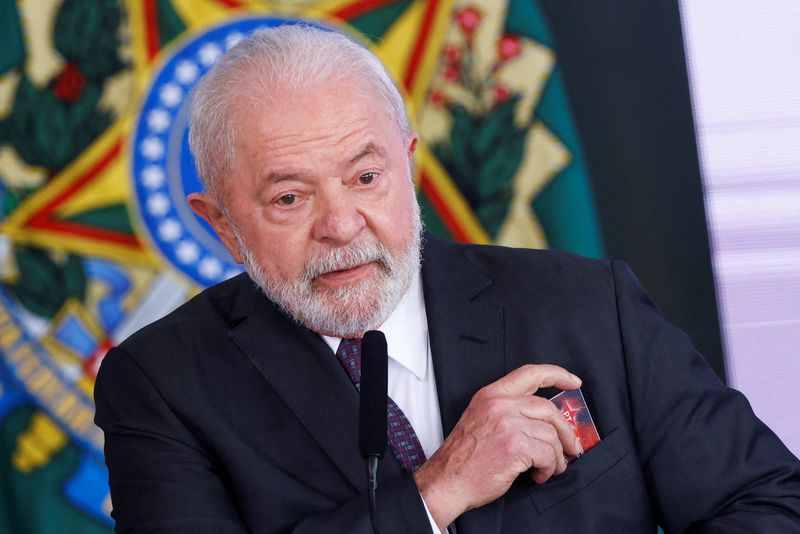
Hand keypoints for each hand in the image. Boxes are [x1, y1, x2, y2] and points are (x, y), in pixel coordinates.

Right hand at [413, 364, 582, 529]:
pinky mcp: (515, 447)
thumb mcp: (480, 419)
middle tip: (571, 446)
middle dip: (566, 430)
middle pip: (548, 409)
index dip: (556, 375)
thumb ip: (508, 411)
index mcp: (491, 395)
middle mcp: (499, 405)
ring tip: (549, 468)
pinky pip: (548, 455)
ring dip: (556, 457)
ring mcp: (508, 425)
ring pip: (550, 435)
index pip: (530, 374)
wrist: (447, 480)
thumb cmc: (463, 457)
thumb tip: (545, 420)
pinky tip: (538, 475)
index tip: (573, 382)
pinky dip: (549, 468)